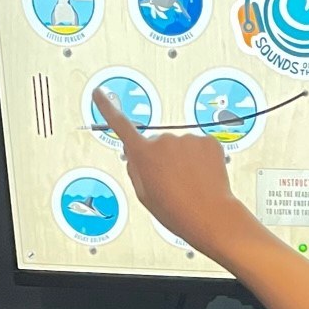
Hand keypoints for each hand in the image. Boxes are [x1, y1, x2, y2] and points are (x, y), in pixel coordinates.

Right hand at [93, 89, 255, 260]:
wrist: (209, 216)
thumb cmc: (176, 211)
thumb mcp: (144, 195)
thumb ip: (135, 169)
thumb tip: (134, 155)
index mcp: (143, 154)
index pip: (119, 124)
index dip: (107, 107)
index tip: (99, 93)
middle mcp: (164, 141)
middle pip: (158, 144)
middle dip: (162, 158)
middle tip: (172, 183)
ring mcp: (187, 139)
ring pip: (181, 147)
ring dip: (183, 161)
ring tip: (189, 184)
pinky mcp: (208, 141)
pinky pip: (200, 148)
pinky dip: (201, 160)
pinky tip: (202, 177)